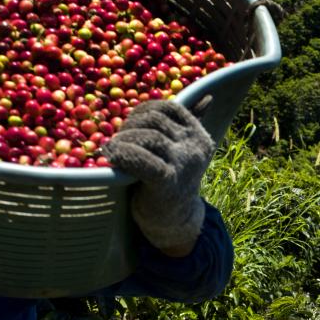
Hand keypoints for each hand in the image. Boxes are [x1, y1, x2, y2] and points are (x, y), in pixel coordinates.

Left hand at [103, 100, 214, 253]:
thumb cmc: (174, 180)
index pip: (169, 107)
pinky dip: (123, 154)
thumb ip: (191, 125)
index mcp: (199, 136)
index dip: (143, 110)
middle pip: (154, 120)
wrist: (175, 221)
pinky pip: (141, 158)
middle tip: (116, 141)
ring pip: (147, 136)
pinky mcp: (167, 181)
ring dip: (122, 140)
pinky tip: (113, 159)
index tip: (130, 125)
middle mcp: (195, 147)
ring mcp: (183, 164)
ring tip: (111, 151)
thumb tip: (208, 97)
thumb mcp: (184, 150)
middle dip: (129, 126)